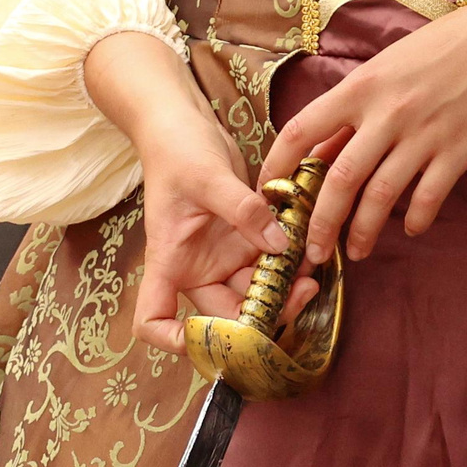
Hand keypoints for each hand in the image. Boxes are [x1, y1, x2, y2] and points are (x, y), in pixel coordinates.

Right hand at [132, 112, 314, 354]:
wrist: (184, 125)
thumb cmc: (178, 152)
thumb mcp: (208, 177)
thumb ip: (242, 211)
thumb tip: (279, 244)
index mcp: (170, 262)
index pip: (154, 319)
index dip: (176, 340)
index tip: (213, 339)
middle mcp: (195, 268)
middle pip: (223, 315)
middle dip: (260, 315)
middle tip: (300, 294)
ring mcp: (222, 255)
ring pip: (254, 291)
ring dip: (282, 289)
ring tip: (312, 273)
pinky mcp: (245, 238)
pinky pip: (270, 262)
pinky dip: (289, 263)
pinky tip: (311, 251)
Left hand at [262, 0, 466, 264]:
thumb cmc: (446, 45)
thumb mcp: (390, 64)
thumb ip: (356, 106)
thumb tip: (324, 147)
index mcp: (362, 87)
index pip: (301, 130)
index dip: (277, 166)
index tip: (269, 193)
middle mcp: (387, 113)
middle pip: (338, 180)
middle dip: (319, 223)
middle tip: (311, 251)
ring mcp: (424, 134)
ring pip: (380, 197)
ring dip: (362, 232)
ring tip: (356, 252)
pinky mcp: (458, 150)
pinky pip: (428, 197)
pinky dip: (415, 219)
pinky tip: (410, 228)